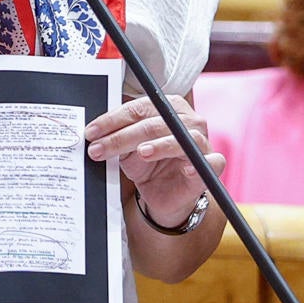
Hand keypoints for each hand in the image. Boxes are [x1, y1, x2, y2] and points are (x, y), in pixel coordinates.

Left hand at [85, 94, 220, 225]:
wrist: (165, 195)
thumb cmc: (148, 165)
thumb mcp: (128, 151)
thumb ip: (118, 139)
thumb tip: (95, 134)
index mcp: (167, 107)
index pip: (138, 108)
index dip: (112, 120)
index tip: (91, 132)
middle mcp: (188, 119)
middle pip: (153, 122)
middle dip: (122, 136)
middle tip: (99, 148)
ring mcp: (202, 141)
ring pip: (179, 138)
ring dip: (159, 145)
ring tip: (141, 152)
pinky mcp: (212, 164)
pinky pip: (210, 161)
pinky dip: (197, 163)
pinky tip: (185, 168)